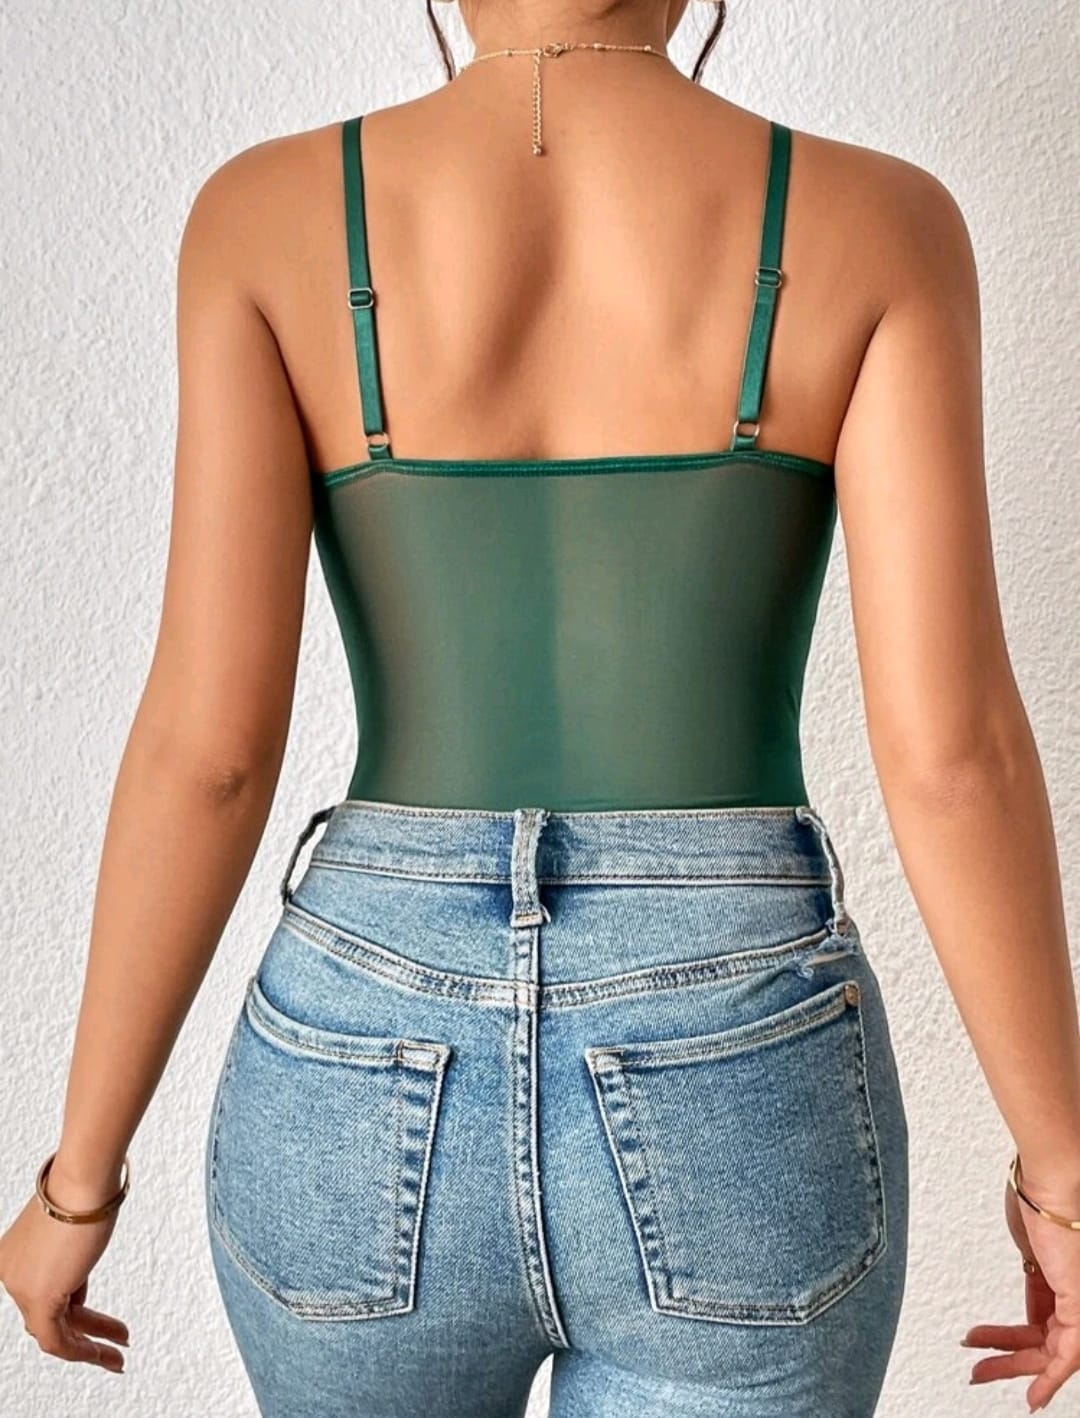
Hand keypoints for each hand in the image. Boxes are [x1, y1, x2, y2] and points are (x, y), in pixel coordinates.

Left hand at [0, 1163, 128, 1372]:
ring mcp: (20, 1287)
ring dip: (92, 1344)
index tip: (97, 1320)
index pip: (44, 1291)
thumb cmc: (84, 1190)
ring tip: (119, 1351)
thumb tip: (77, 1286)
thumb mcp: (75, 1231)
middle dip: (86, 1330)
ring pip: (55, 1330)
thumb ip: (70, 1261)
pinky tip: (109, 1353)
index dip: (75, 1304)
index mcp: (13, 1255)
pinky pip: (58, 1341)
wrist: (84, 1179)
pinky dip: (85, 1351)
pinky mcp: (38, 1299)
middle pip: (49, 1314)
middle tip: (113, 1340)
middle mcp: (10, 1273)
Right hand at [960, 1165, 1079, 1411]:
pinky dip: (1049, 1380)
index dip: (1022, 1338)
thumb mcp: (1030, 1242)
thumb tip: (1029, 1278)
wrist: (1055, 1180)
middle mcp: (1077, 1290)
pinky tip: (1033, 1395)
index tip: (998, 1349)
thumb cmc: (1041, 1196)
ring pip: (1050, 1351)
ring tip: (981, 1372)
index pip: (1045, 1319)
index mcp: (1065, 1276)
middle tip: (979, 1368)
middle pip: (1044, 1339)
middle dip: (1008, 1357)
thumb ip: (1034, 1270)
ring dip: (1013, 1365)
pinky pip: (1066, 1356)